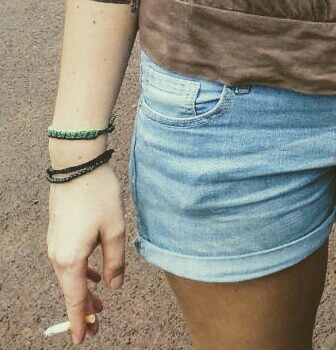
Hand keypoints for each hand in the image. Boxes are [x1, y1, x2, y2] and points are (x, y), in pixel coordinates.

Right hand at [47, 168, 125, 342]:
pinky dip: (81, 275)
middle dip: (85, 310)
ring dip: (85, 291)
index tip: (83, 339)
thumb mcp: (114, 230)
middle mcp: (58, 257)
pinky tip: (95, 276)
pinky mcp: (58, 236)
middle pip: (72, 291)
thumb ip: (115, 262)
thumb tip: (114, 287)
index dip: (81, 321)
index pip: (76, 299)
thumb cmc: (98, 197)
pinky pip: (69, 264)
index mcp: (71, 260)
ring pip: (71, 277)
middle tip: (97, 327)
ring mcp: (55, 246)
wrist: (76, 168)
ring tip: (100, 305)